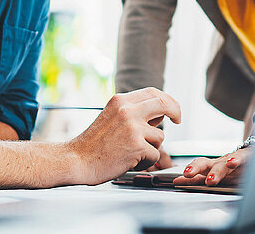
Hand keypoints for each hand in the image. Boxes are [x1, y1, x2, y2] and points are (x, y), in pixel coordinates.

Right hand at [65, 87, 180, 183]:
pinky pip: (155, 155)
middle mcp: (127, 111)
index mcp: (120, 101)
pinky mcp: (137, 146)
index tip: (172, 109)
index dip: (167, 100)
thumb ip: (132, 113)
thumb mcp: (111, 117)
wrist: (76, 160)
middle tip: (178, 120)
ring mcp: (133, 128)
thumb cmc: (93, 144)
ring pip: (160, 136)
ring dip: (151, 147)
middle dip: (176, 112)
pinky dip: (146, 162)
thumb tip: (159, 114)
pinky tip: (129, 162)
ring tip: (131, 153)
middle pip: (164, 104)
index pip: (152, 93)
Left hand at [173, 146, 250, 186]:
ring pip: (222, 164)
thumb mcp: (215, 175)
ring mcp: (232, 160)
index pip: (195, 169)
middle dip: (195, 168)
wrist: (254, 154)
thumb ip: (198, 179)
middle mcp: (219, 163)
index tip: (177, 181)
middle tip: (187, 174)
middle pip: (205, 163)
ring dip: (215, 172)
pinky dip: (236, 160)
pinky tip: (232, 163)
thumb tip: (176, 181)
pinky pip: (241, 158)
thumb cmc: (233, 168)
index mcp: (211, 167)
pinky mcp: (246, 156)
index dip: (186, 174)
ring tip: (210, 180)